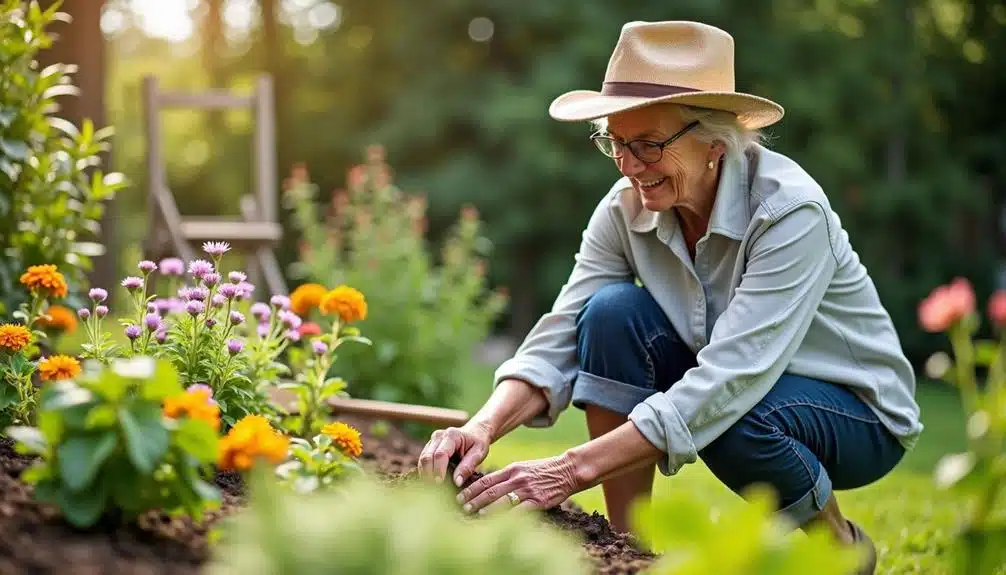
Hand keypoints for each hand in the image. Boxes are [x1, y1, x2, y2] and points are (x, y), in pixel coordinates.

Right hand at [417, 421, 492, 485]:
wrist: (475, 432)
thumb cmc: (478, 443)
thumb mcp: (478, 453)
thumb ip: (467, 467)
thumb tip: (457, 482)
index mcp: (451, 435)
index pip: (440, 454)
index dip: (438, 470)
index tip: (439, 483)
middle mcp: (438, 436)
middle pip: (427, 456)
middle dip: (428, 473)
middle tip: (434, 489)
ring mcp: (432, 441)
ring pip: (422, 459)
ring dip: (425, 474)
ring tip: (432, 487)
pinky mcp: (429, 447)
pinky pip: (423, 461)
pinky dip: (425, 472)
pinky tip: (431, 481)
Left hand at [455, 453, 578, 514]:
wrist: (567, 470)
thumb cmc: (543, 471)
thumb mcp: (523, 468)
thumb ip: (507, 476)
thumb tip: (487, 486)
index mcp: (511, 469)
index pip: (486, 480)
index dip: (471, 488)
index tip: (460, 496)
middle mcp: (517, 478)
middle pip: (489, 490)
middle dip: (473, 499)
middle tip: (461, 507)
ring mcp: (527, 490)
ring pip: (501, 499)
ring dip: (485, 508)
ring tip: (474, 514)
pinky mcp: (538, 501)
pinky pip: (519, 510)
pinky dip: (506, 516)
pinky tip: (497, 522)